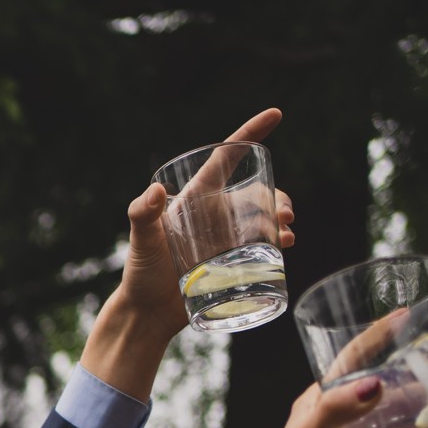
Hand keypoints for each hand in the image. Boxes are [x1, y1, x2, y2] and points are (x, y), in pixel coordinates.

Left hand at [90, 109, 296, 396]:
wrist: (148, 313)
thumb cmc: (140, 273)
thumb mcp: (141, 241)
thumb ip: (142, 215)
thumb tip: (155, 191)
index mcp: (196, 198)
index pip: (226, 158)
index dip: (250, 134)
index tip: (275, 115)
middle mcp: (214, 213)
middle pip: (256, 193)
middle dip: (277, 197)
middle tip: (285, 215)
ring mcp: (226, 238)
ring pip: (265, 219)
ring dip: (282, 221)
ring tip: (287, 236)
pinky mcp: (233, 262)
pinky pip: (264, 246)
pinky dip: (279, 243)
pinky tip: (285, 248)